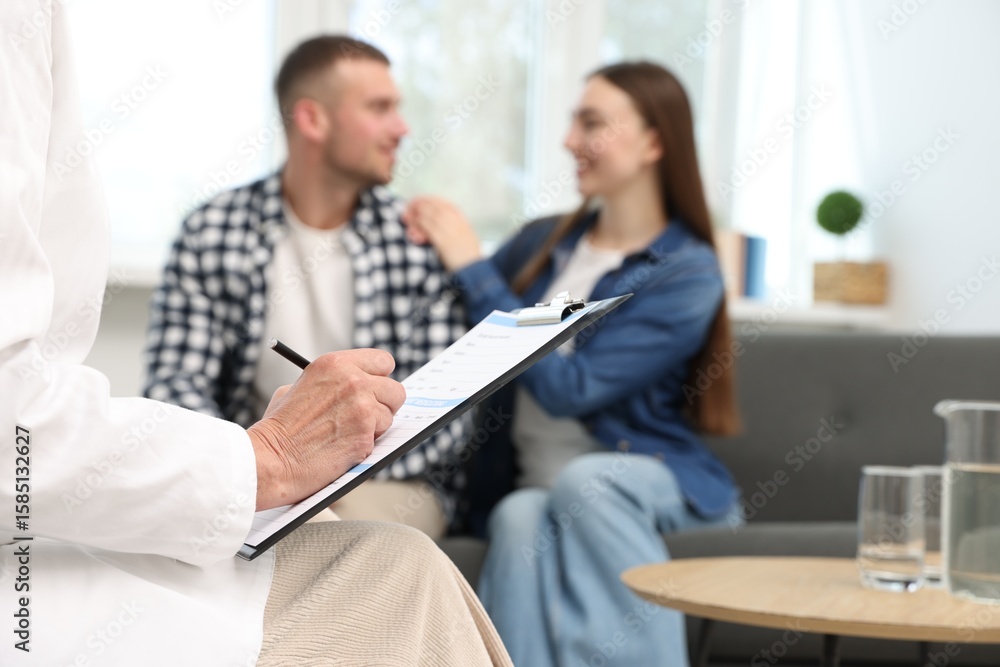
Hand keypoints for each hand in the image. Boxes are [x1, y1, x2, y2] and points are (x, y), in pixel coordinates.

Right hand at [247, 348, 405, 509]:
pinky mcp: (366, 434)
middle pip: (395, 390)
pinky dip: (365, 446)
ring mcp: (362, 407)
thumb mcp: (300, 386)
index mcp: (336, 363)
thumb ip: (332, 382)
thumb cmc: (279, 426)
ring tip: (345, 434)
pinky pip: (380, 439)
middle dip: (385, 405)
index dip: (381, 378)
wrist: (269, 457)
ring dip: (375, 428)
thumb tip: (359, 385)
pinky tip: (342, 448)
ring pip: (389, 417)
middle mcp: (353, 380)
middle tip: (370, 415)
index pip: (383, 361)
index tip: (377, 388)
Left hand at [402, 196, 482, 271]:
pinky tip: (410, 230)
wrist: (474, 269)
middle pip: (433, 206)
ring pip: (428, 214)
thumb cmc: (468, 256)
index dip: (428, 201)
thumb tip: (436, 222)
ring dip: (414, 215)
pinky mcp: (443, 240)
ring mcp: (450, 229)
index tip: (418, 202)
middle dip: (418, 205)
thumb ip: (454, 227)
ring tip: (406, 218)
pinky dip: (417, 226)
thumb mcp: (465, 237)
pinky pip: (426, 228)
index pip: (442, 203)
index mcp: (462, 219)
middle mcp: (456, 221)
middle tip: (407, 209)